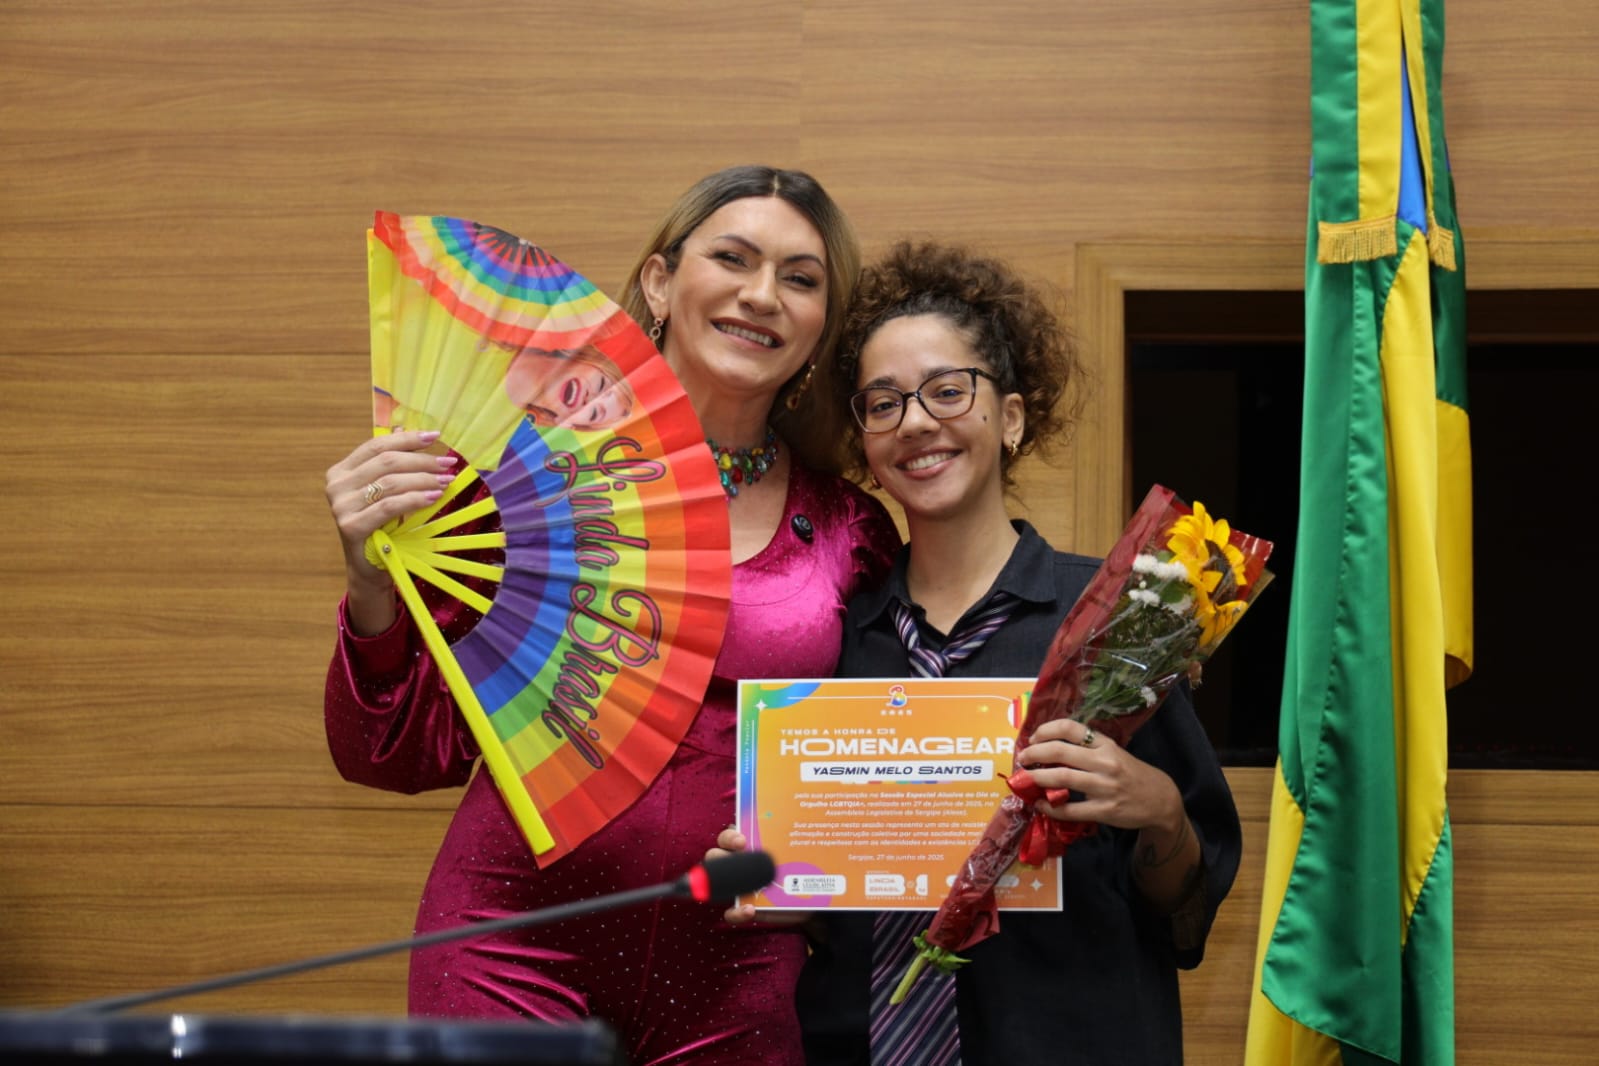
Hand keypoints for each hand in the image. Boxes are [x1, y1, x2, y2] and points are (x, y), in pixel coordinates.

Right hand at [325, 430, 458, 634]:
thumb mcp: (385, 492)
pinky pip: (390, 506)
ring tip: (446, 481)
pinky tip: (434, 498)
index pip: (377, 445)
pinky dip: (415, 499)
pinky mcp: (350, 526)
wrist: (369, 567)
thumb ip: (390, 464)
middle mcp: (336, 485)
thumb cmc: (380, 526)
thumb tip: (404, 431)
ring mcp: (340, 506)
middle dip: (422, 461)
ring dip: (423, 479)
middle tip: (448, 464)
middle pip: (386, 462)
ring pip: (390, 483)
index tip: (435, 436)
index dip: (407, 439)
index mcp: (341, 470)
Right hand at [706, 827, 809, 926]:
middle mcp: (737, 865)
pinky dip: (737, 913)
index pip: (728, 836)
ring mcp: (736, 887)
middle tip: (737, 857)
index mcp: (747, 847)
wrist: (805, 900)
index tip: (742, 841)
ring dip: (722, 884)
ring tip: (741, 887)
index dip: (730, 837)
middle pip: (714, 855)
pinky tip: (750, 910)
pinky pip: (730, 913)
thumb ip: (789, 847)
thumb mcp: (794, 856)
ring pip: (715, 883)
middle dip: (720, 856)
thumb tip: (796, 840)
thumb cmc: (796, 872)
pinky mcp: (741, 908)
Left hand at [1016, 719, 1184, 835]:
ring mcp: (1104, 787)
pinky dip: (1050, 807)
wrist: (1160, 800)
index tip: (1033, 737)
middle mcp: (1104, 762)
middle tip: (1023, 758)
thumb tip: (1050, 746)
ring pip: (1061, 778)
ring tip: (1025, 779)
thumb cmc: (1131, 773)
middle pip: (1060, 751)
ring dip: (1037, 778)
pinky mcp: (1104, 810)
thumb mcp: (1114, 752)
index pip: (1071, 728)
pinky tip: (1041, 804)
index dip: (1046, 730)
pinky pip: (1069, 809)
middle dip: (1034, 753)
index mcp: (1105, 744)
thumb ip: (1088, 748)